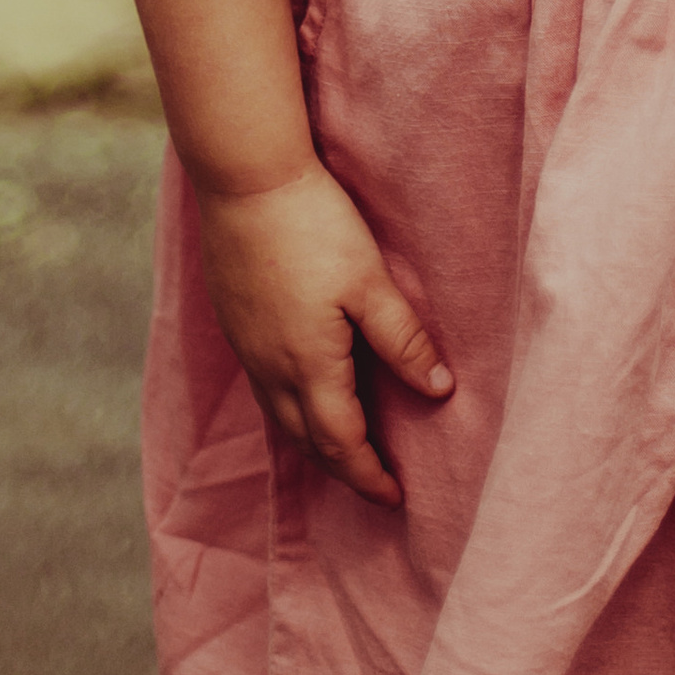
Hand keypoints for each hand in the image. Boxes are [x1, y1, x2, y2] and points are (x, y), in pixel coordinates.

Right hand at [194, 161, 452, 506]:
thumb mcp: (369, 279)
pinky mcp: (235, 323)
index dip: (368, 474)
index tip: (394, 496)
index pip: (341, 442)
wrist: (244, 178)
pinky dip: (288, 409)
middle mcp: (271, 367)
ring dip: (312, 441)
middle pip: (306, 440)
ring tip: (341, 449)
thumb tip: (439, 390)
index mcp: (309, 364)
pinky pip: (262, 388)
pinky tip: (302, 394)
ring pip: (280, 417)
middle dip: (341, 467)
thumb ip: (402, 338)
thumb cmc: (312, 224)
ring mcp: (247, 347)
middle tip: (373, 482)